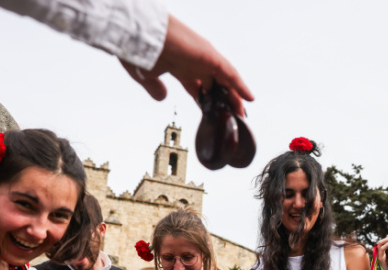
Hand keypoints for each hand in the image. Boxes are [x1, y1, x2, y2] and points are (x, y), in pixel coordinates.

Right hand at [121, 15, 253, 116]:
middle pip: (215, 86)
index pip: (198, 89)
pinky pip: (230, 73)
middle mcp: (194, 62)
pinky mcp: (209, 56)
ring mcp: (203, 58)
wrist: (138, 34)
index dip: (207, 102)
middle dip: (223, 102)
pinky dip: (240, 86)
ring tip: (242, 114)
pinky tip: (249, 98)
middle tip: (232, 118)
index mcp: (180, 68)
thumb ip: (155, 87)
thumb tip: (162, 97)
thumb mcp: (146, 75)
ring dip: (234, 97)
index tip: (212, 114)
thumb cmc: (138, 49)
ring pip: (225, 81)